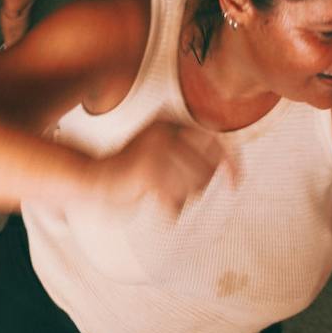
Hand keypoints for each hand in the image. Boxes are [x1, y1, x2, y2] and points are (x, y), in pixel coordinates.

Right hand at [87, 120, 226, 215]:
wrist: (95, 180)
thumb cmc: (131, 167)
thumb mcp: (161, 146)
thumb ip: (192, 151)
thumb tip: (231, 167)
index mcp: (168, 122)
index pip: (213, 139)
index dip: (230, 162)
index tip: (236, 181)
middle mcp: (164, 132)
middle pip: (207, 168)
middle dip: (196, 185)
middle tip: (173, 187)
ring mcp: (155, 151)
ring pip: (193, 187)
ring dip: (180, 198)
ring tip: (159, 192)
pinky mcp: (147, 173)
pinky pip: (176, 202)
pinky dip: (168, 210)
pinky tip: (154, 202)